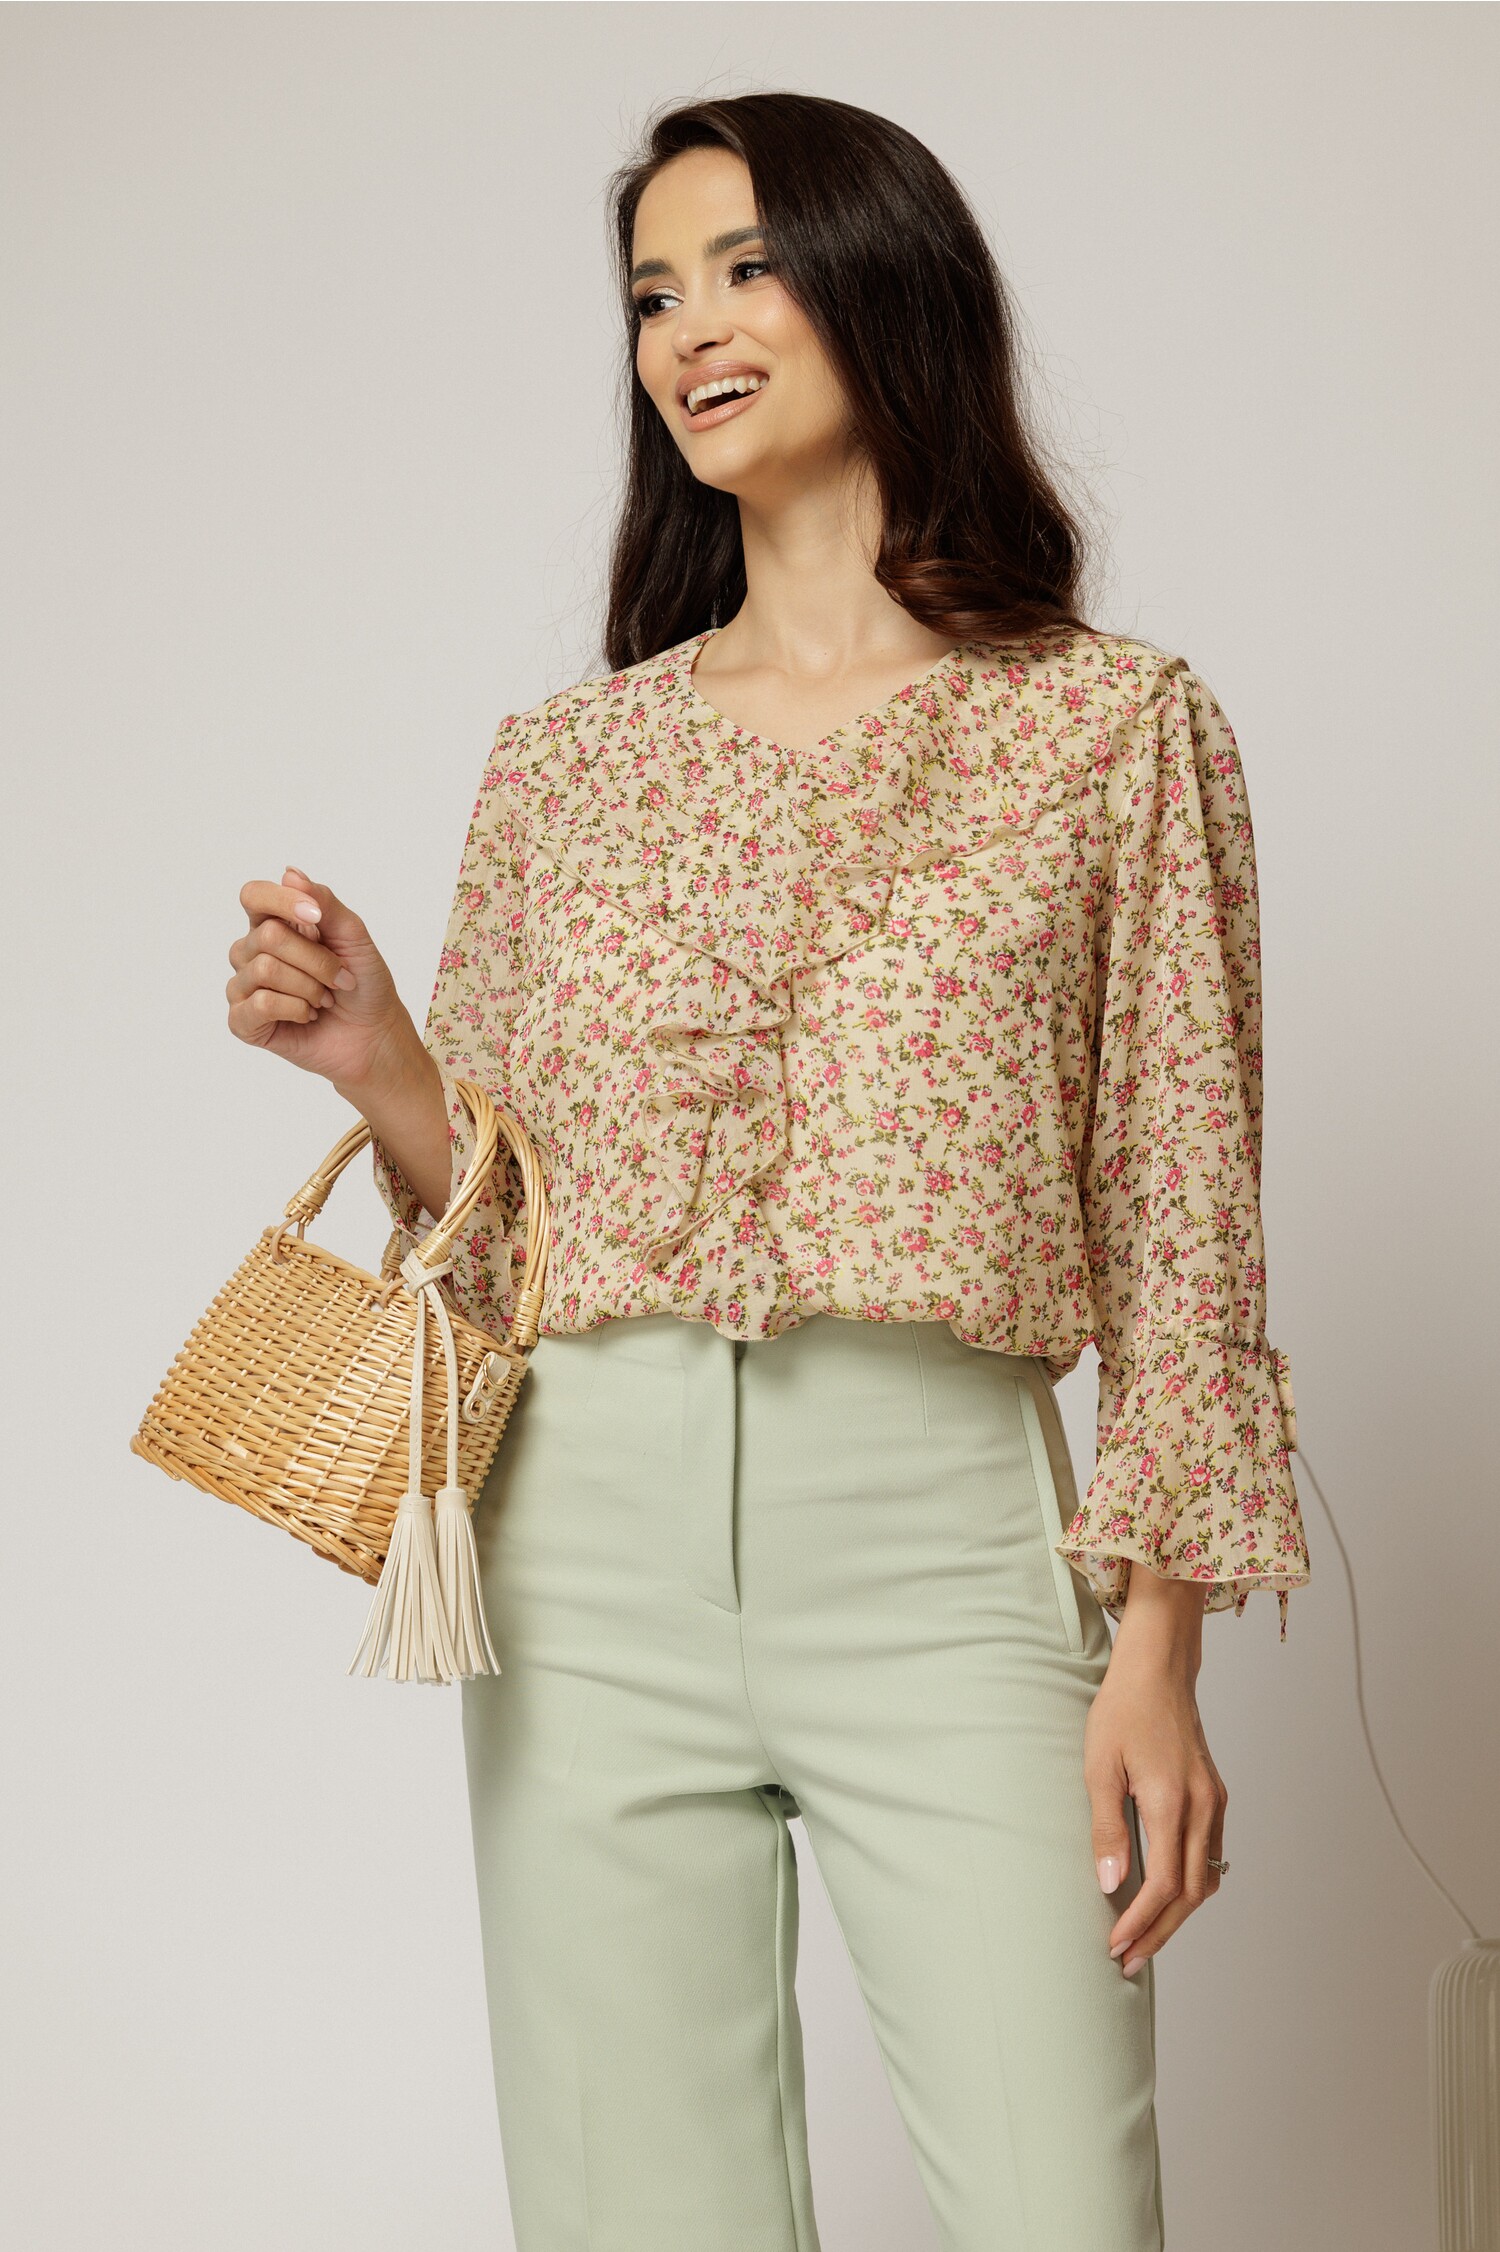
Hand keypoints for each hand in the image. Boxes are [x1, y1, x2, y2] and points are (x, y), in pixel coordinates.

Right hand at [226, 865, 415, 1090]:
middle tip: (339, 978)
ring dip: (310, 987)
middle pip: (269, 936)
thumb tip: (289, 874)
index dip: (282, 902)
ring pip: (266, 969)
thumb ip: (323, 902)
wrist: (374, 1035)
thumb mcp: (352, 935)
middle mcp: (251, 952)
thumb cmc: (363, 983)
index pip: (253, 896)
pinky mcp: (243, 1022)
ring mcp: (243, 987)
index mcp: (273, 924)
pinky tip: (307, 1015)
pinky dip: (296, 1009)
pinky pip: (260, 1004)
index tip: (317, 919)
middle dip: (317, 959)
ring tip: (324, 999)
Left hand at [1084, 1631, 1228, 1979]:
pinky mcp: (1215, 1796)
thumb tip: (1112, 1885)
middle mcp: (1203, 1806)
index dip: (1141, 1922)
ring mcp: (1214, 1801)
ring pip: (1208, 1879)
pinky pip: (1210, 1855)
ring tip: (1144, 1938)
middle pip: (1193, 1893)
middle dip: (1160, 1932)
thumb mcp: (1099, 1766)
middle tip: (1128, 1961)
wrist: (1158, 1669)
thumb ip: (1107, 1828)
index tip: (1115, 1945)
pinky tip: (1166, 1897)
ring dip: (1179, 1915)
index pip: (1165, 1884)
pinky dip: (1191, 1886)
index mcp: (1173, 1800)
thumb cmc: (1122, 1709)